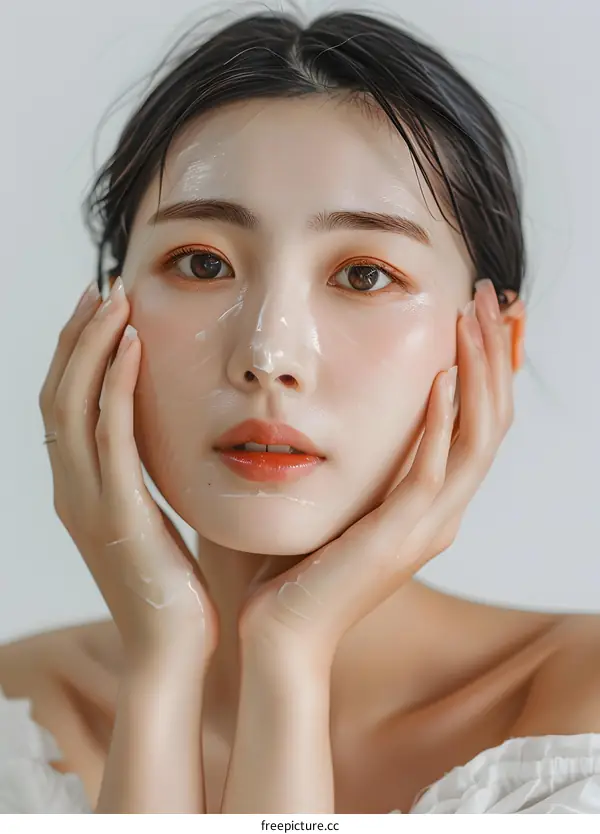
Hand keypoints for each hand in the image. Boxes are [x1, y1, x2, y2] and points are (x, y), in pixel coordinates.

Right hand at [39, 278, 217, 664]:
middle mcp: (73, 489)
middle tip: (103, 286)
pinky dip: (115, 385)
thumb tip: (177, 444)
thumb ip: (153, 482)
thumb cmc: (176, 590)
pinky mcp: (118, 512)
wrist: (172, 651)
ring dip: (92, 345)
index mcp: (81, 490)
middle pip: (59, 392)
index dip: (78, 354)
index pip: (66, 406)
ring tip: (115, 297)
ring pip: (73, 403)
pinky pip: (110, 434)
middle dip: (78, 335)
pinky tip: (133, 347)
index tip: (104, 311)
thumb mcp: (158, 523)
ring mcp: (88, 500)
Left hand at [239, 279, 516, 666]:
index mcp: (429, 503)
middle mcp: (442, 512)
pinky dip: (442, 423)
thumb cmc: (298, 564)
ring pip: (478, 439)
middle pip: (491, 421)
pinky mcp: (399, 538)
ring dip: (479, 374)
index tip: (480, 314)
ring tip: (472, 317)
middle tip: (486, 296)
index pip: (478, 423)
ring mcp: (427, 528)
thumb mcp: (339, 496)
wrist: (280, 632)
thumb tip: (347, 408)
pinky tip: (440, 378)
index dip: (487, 367)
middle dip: (493, 354)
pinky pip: (433, 472)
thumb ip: (358, 457)